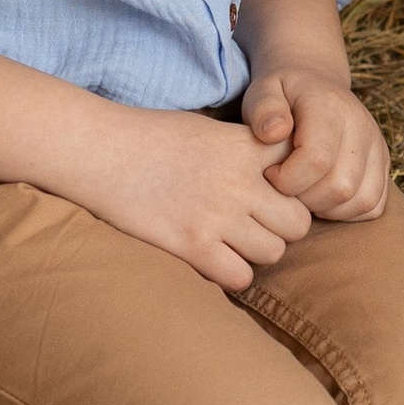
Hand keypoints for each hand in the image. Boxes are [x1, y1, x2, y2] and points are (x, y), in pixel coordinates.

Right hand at [67, 97, 314, 294]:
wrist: (99, 150)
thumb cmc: (150, 137)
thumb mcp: (209, 128)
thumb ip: (246, 150)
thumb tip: (278, 171)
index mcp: (245, 146)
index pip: (304, 170)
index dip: (296, 184)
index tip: (277, 190)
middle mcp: (239, 181)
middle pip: (299, 221)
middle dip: (283, 226)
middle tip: (257, 224)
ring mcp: (217, 215)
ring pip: (274, 252)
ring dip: (257, 251)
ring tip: (232, 241)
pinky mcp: (192, 245)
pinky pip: (240, 276)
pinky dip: (232, 272)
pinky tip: (214, 258)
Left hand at [244, 66, 390, 221]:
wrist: (315, 83)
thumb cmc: (283, 94)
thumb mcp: (263, 91)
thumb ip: (263, 109)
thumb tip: (274, 133)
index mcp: (331, 106)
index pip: (318, 159)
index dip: (287, 179)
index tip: (269, 172)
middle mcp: (362, 125)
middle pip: (341, 186)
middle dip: (305, 199)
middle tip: (284, 186)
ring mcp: (377, 146)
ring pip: (361, 200)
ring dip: (326, 209)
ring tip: (302, 191)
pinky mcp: (384, 164)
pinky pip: (373, 205)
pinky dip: (346, 212)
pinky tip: (322, 197)